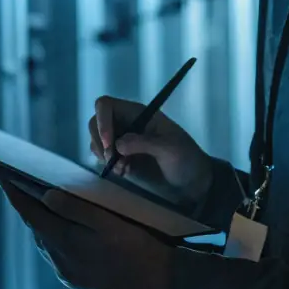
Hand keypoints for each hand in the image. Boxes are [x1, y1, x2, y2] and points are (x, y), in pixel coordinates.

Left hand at [0, 174, 172, 288]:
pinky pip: (57, 251)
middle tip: (15, 177)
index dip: (10, 189)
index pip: (29, 212)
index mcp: (66, 244)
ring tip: (35, 195)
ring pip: (46, 239)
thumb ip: (76, 208)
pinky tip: (61, 223)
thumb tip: (45, 196)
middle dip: (24, 202)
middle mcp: (61, 262)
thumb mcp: (109, 221)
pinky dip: (54, 233)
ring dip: (40, 218)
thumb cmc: (139, 246)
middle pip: (35, 225)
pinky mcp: (78, 279)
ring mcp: (69, 273)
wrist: (161, 282)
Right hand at [90, 95, 212, 206]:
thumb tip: (118, 145)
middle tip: (111, 160)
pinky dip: (108, 166)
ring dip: (103, 155)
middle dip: (99, 142)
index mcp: (138, 113)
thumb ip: (144, 143)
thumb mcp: (169, 149)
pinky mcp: (121, 158)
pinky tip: (125, 172)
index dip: (102, 121)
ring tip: (123, 169)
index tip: (108, 144)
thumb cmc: (186, 159)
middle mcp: (126, 123)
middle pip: (95, 122)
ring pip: (96, 140)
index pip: (106, 105)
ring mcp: (122, 141)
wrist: (193, 183)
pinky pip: (102, 157)